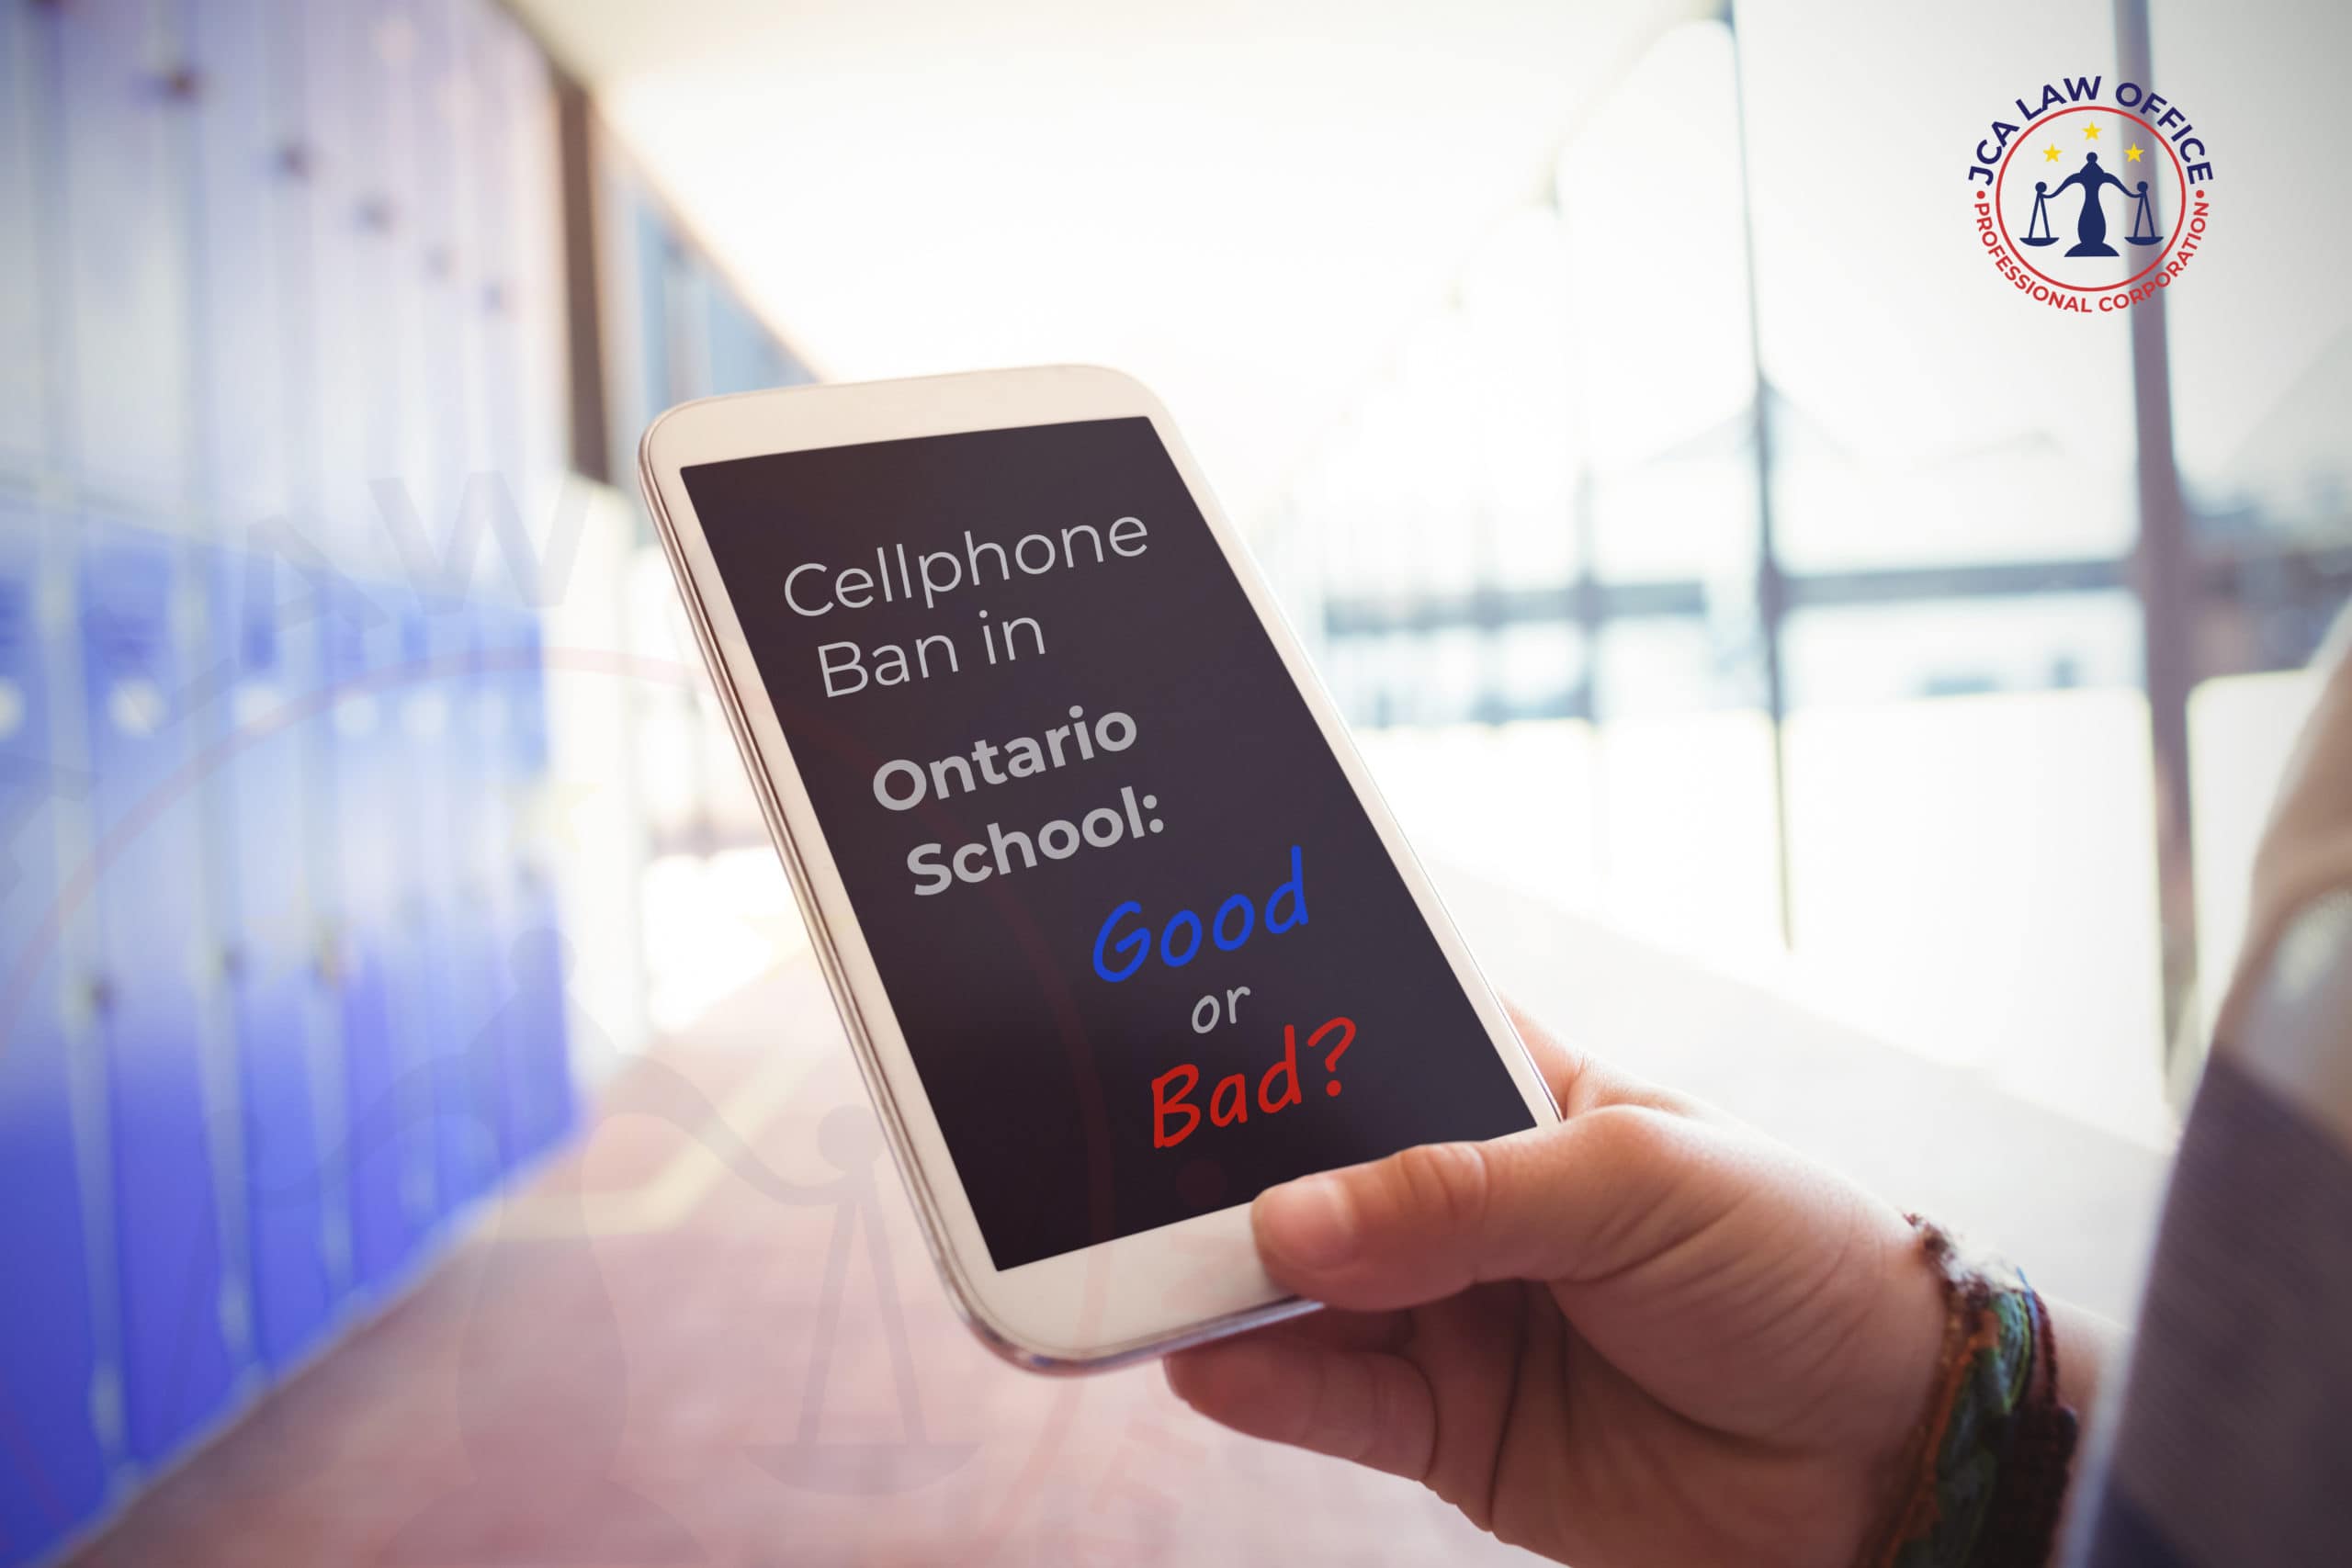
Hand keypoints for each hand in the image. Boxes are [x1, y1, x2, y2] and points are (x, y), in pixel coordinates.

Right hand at [1165, 1007, 1957, 1567]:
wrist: (1891, 1456)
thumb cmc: (1795, 1264)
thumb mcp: (1637, 1187)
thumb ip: (1459, 1200)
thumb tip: (1290, 1225)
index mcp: (1518, 1098)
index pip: (1377, 1039)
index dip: (1285, 1024)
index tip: (1174, 1001)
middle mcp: (1467, 1204)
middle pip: (1317, 1173)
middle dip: (1232, 1165)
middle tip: (1121, 1152)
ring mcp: (1451, 1316)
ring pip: (1305, 1291)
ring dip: (1229, 1282)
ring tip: (1143, 1265)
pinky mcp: (1449, 1429)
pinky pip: (1334, 1404)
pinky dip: (1265, 1388)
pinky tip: (1206, 1361)